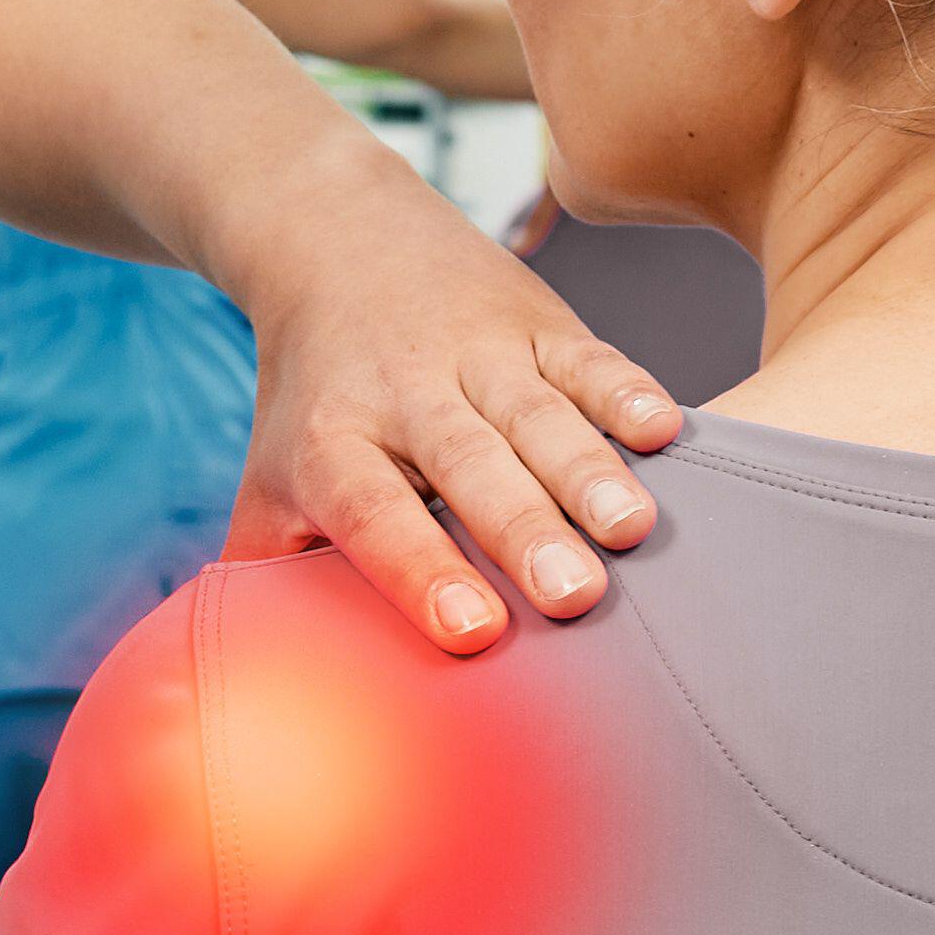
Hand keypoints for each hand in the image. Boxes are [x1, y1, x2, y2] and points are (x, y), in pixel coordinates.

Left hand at [223, 152, 679, 650]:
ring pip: (537, 414)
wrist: (337, 240)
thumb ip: (268, 578)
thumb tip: (269, 693)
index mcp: (335, 443)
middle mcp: (407, 394)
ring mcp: (477, 353)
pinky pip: (587, 356)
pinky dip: (626, 388)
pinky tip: (666, 432)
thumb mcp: (271, 481)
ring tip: (632, 531)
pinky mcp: (537, 322)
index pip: (377, 511)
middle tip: (572, 596)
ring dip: (587, 471)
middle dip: (522, 530)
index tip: (470, 631)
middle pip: (469, 466)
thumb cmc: (315, 400)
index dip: (420, 569)